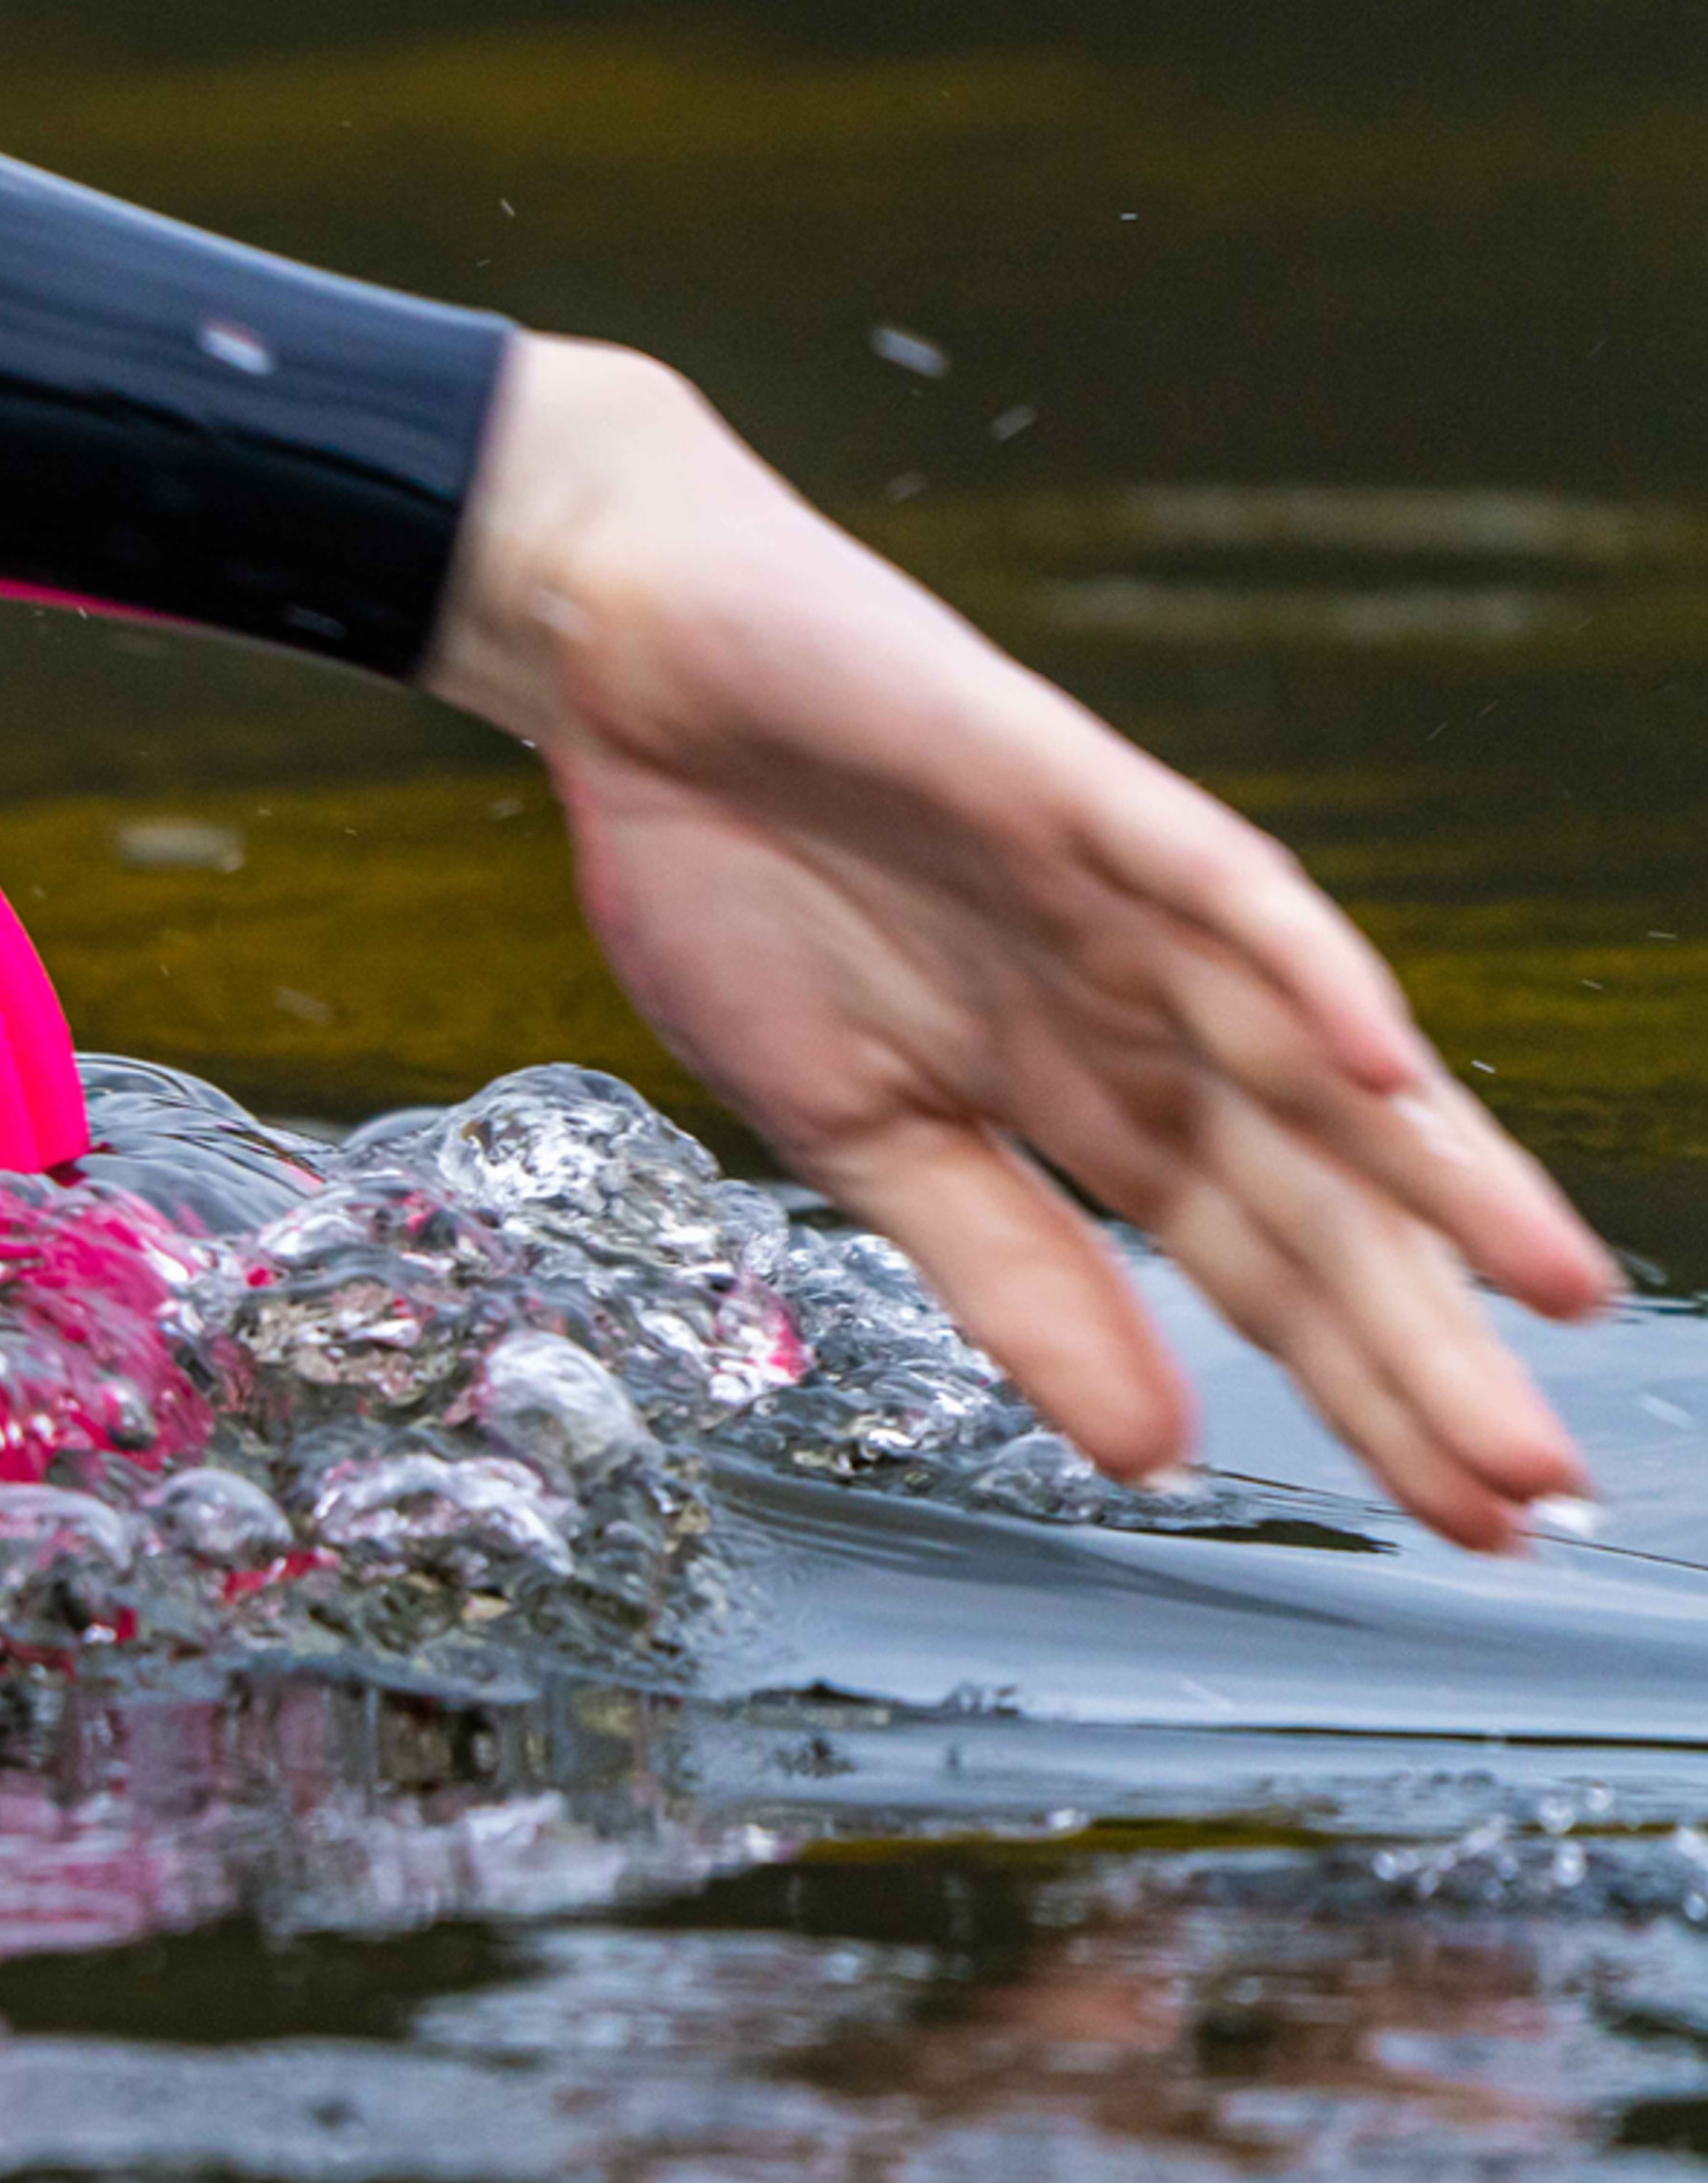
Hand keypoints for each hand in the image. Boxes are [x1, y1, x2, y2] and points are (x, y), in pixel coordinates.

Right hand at [430, 336, 1618, 1546]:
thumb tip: (1147, 1447)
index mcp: (1080, 1098)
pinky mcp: (1081, 793)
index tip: (1465, 1513)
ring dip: (1434, 1174)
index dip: (1361, 1390)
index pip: (1257, 1269)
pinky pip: (1218, 887)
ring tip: (1547, 1284)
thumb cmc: (727, 880)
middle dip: (1426, 1337)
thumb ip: (1004, 1272)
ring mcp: (1128, 904)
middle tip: (1538, 1475)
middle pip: (1315, 1198)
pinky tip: (1379, 1060)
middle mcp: (1140, 1013)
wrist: (634, 669)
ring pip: (1312, 1060)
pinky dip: (1303, 968)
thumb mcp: (849, 1129)